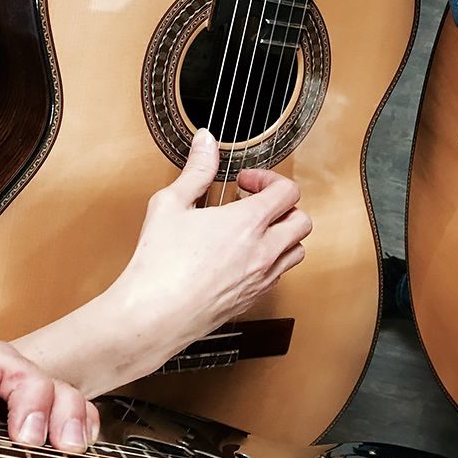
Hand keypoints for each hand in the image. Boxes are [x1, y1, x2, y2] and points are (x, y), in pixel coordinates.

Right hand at [104, 130, 311, 371]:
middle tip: (255, 204)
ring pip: (297, 251)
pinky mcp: (253, 299)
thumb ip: (196, 170)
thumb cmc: (159, 264)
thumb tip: (206, 142)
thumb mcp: (171, 204)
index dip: (269, 179)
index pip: (288, 191)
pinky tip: (244, 257)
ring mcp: (262, 278)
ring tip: (254, 231)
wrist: (155, 316)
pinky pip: (280, 275)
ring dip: (282, 235)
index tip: (245, 182)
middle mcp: (264, 251)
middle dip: (283, 207)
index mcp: (249, 223)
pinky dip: (272, 261)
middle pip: (302, 221)